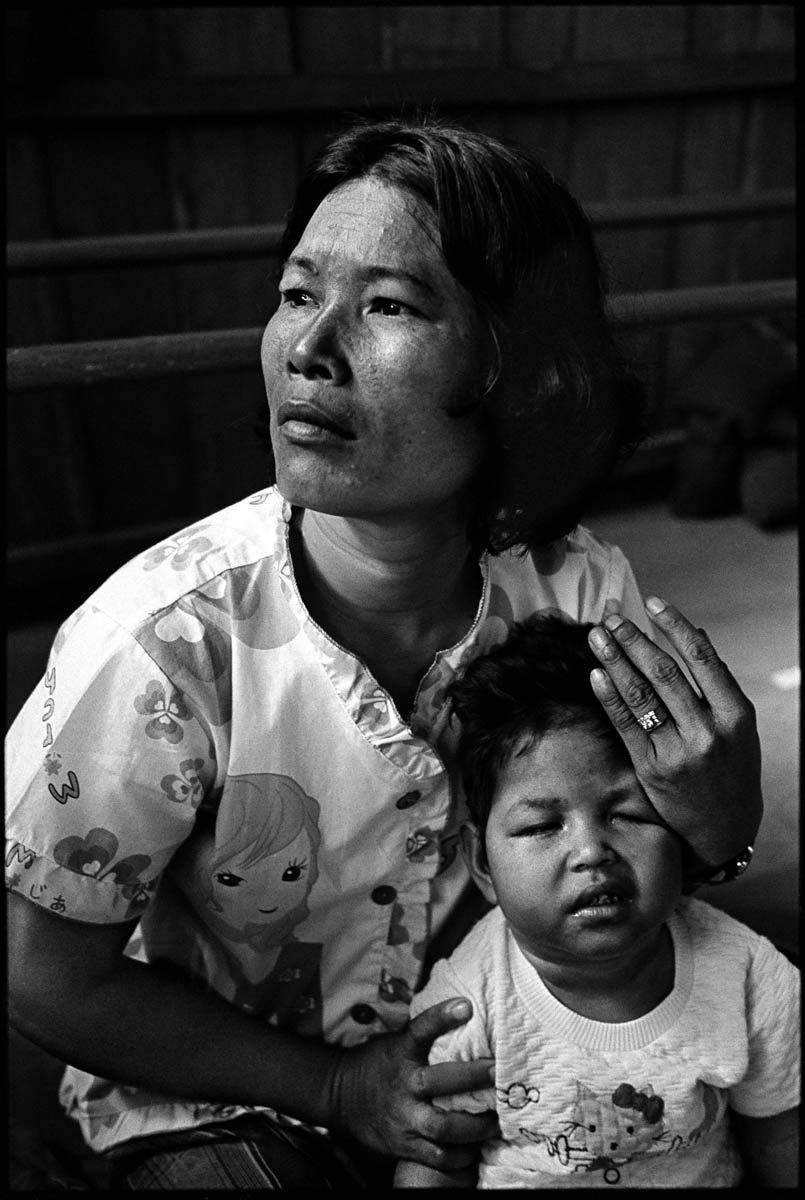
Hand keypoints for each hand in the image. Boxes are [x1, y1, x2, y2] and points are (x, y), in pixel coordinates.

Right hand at [328, 997, 496, 1170]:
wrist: (338, 1097)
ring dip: (474, 1126)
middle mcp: (403, 1085)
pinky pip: (438, 1156)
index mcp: (400, 1054)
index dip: (442, 1017)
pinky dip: (460, 1155)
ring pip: (442, 1127)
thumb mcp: (394, 1042)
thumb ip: (422, 1034)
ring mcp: (404, 1117)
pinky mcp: (404, 1145)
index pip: (421, 1030)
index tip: (467, 1006)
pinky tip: (473, 1147)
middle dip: (473, 1077)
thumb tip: (463, 1008)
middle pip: (439, 1082)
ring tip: (494, 1120)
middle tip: (498, 1074)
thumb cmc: (376, 1064)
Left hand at [587, 596, 761, 868]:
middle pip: (665, 672)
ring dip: (616, 661)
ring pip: (642, 695)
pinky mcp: (652, 769)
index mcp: (736, 714)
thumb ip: (717, 684)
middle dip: (634, 639)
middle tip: (612, 616)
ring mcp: (679, 751)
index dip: (675, 626)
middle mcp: (709, 731)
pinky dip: (610, 697)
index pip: (702, 658)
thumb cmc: (731, 768)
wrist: (725, 830)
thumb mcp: (738, 727)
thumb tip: (695, 633)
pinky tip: (596, 675)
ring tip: (598, 636)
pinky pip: (627, 725)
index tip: (653, 602)